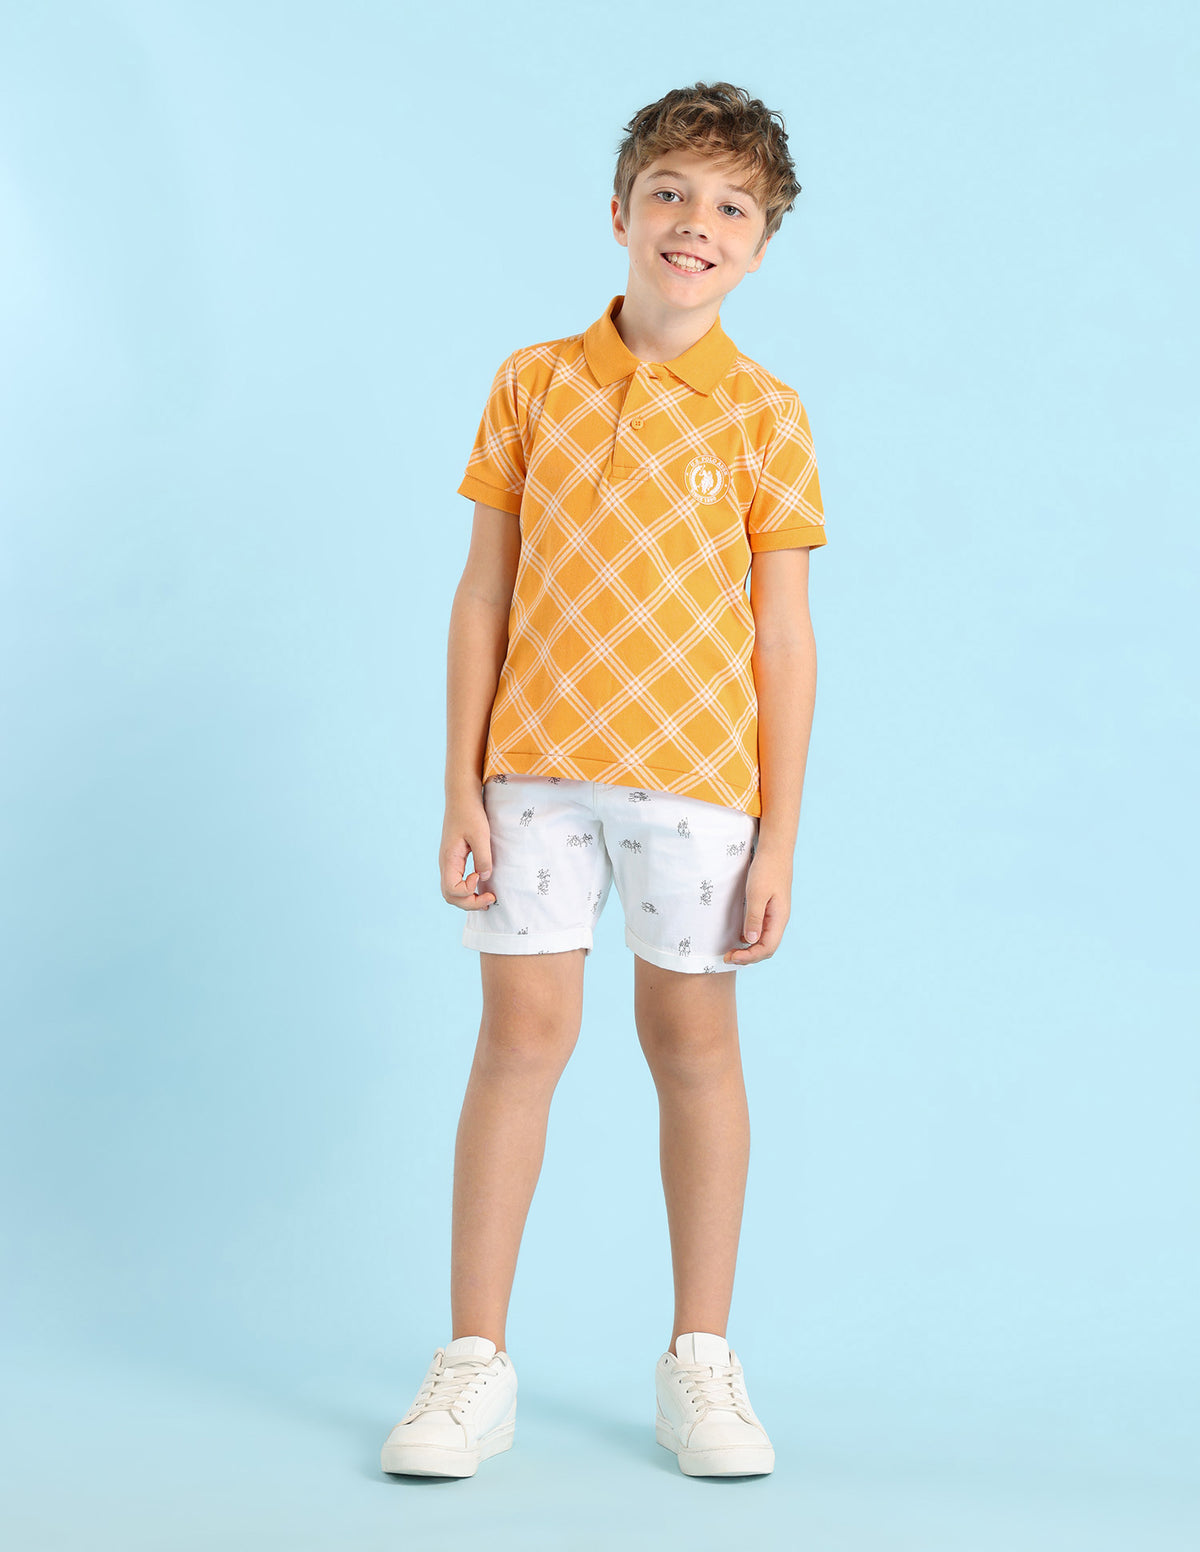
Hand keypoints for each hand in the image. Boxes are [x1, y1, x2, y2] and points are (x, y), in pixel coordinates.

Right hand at [440, 796, 495, 910]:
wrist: (461, 798)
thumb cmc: (470, 813)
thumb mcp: (480, 834)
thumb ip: (483, 857)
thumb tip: (484, 878)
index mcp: (449, 859)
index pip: (451, 890)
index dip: (467, 891)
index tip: (479, 875)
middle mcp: (445, 864)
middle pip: (450, 896)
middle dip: (469, 903)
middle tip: (491, 899)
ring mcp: (448, 863)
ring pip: (452, 892)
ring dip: (468, 899)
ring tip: (487, 898)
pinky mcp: (454, 860)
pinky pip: (456, 883)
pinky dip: (467, 891)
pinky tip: (481, 887)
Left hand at [724, 848, 791, 964]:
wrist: (775, 850)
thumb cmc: (766, 869)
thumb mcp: (756, 893)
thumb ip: (754, 917)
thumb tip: (749, 940)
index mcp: (779, 918)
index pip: (767, 948)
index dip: (749, 957)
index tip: (731, 957)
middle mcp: (779, 920)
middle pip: (766, 948)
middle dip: (748, 957)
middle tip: (727, 957)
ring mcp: (775, 915)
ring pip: (764, 940)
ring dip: (749, 949)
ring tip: (732, 951)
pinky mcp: (769, 909)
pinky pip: (761, 930)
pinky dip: (750, 938)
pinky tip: (738, 937)